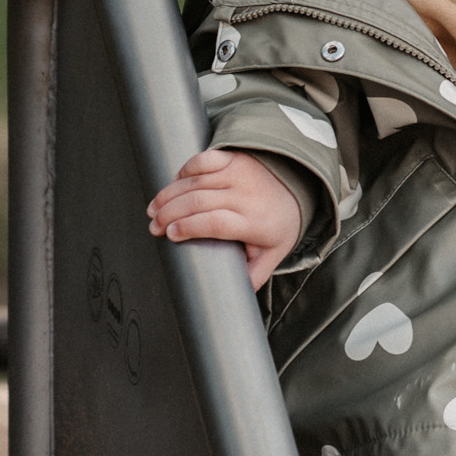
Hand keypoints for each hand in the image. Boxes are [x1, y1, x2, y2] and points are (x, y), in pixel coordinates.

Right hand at [147, 148, 306, 288]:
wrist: (301, 186)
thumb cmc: (281, 223)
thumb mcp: (273, 254)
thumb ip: (253, 276)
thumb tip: (231, 297)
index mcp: (254, 222)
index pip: (216, 222)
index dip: (189, 227)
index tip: (170, 235)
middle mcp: (245, 194)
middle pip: (199, 201)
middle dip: (170, 213)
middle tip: (154, 226)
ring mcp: (240, 172)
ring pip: (196, 181)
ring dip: (170, 194)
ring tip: (154, 209)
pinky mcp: (234, 158)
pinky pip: (204, 159)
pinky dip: (185, 169)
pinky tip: (173, 182)